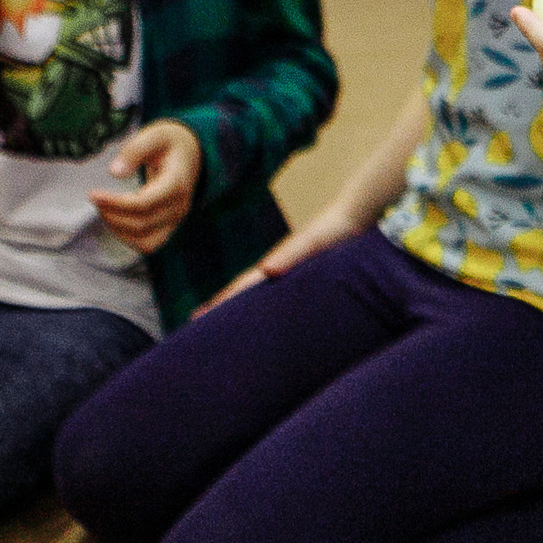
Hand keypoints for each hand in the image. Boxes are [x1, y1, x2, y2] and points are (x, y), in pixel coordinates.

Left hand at [89, 120, 201, 253]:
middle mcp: (179, 206)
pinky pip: (149, 245)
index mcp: (177, 183)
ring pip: (145, 241)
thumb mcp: (154, 135)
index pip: (144, 204)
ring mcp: (176, 220)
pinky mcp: (170, 227)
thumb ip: (134, 150)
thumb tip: (114, 173)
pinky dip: (128, 238)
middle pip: (142, 224)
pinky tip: (115, 219)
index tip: (93, 194)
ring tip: (104, 209)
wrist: (190, 153)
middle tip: (95, 197)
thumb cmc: (169, 143)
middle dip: (112, 214)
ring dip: (119, 230)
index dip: (116, 203)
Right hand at [199, 195, 369, 312]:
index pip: (239, 287)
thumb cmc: (330, 233)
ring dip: (235, 307)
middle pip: (239, 291)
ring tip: (219, 324)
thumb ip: (290, 255)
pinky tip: (261, 315)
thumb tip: (266, 269)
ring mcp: (284, 273)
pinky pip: (273, 295)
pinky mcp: (300, 277)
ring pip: (253, 294)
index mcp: (271, 265)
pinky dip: (260, 306)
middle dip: (217, 307)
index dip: (218, 302)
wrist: (349, 219)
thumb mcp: (310, 244)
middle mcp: (273, 270)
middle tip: (193, 323)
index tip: (197, 316)